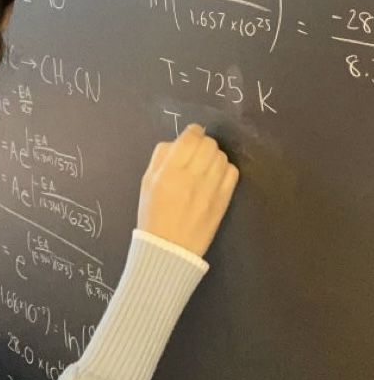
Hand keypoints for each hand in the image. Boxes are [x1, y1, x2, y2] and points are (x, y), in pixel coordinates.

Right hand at [137, 123, 238, 256]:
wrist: (168, 248)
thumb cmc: (153, 213)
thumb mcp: (146, 182)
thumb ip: (160, 158)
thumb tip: (176, 142)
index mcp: (170, 170)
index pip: (190, 138)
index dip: (193, 132)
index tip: (193, 134)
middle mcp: (192, 176)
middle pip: (208, 144)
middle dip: (203, 143)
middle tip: (198, 153)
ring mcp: (210, 188)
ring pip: (221, 156)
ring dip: (214, 156)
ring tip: (206, 166)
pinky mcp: (223, 200)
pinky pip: (232, 173)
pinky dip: (225, 169)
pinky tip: (216, 177)